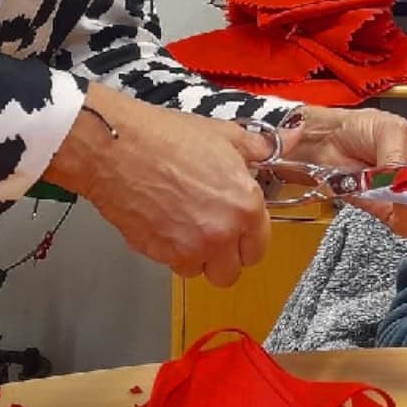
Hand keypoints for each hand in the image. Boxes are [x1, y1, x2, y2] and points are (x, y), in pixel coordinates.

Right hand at [44, 84, 288, 287]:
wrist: (115, 147)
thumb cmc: (168, 137)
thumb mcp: (224, 135)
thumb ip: (261, 147)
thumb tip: (290, 140)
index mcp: (244, 207)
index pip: (259, 246)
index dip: (249, 236)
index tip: (239, 225)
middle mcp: (220, 234)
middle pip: (233, 271)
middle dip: (226, 254)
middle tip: (213, 228)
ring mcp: (187, 249)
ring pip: (202, 272)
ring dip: (198, 256)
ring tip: (186, 224)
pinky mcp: (157, 254)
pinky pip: (174, 265)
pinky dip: (172, 252)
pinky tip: (164, 222)